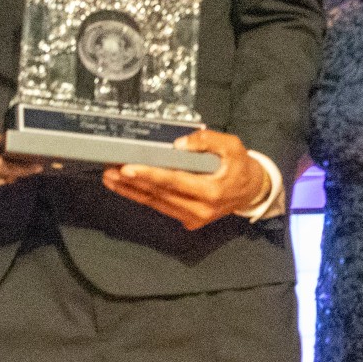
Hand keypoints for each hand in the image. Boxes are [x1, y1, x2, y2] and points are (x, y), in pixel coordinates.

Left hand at [100, 129, 269, 230]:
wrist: (251, 191)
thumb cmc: (240, 166)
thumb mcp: (232, 146)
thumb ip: (207, 141)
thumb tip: (179, 144)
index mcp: (211, 191)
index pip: (174, 181)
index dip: (149, 174)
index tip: (128, 168)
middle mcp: (200, 209)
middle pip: (159, 194)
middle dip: (132, 181)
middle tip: (110, 169)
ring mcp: (193, 218)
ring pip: (156, 203)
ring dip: (131, 191)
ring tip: (110, 178)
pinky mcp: (187, 220)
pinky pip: (161, 207)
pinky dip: (142, 196)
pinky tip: (125, 187)